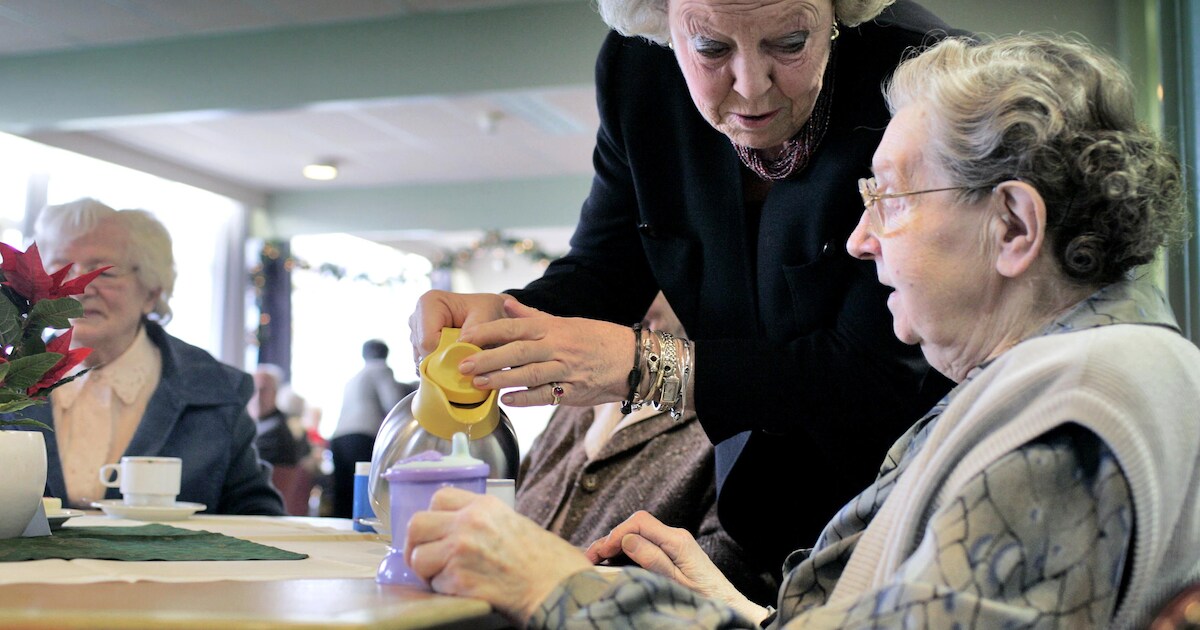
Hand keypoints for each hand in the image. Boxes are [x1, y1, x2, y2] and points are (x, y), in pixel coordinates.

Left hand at [405, 487, 592, 623]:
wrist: (559, 588)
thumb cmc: (546, 561)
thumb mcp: (514, 523)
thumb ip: (483, 521)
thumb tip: (456, 530)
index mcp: (484, 506)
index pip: (439, 498)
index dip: (433, 518)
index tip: (436, 533)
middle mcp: (468, 522)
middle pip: (417, 524)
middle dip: (416, 544)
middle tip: (425, 559)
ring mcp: (461, 550)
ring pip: (417, 557)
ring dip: (427, 571)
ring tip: (445, 578)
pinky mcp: (459, 579)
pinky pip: (433, 584)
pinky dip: (443, 590)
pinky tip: (464, 590)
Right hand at [408, 291, 508, 366]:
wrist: (491, 311)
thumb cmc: (489, 310)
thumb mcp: (487, 318)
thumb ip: (474, 335)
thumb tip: (460, 354)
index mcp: (429, 302)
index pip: (428, 341)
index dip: (446, 354)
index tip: (467, 357)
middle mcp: (417, 315)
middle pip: (423, 351)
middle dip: (445, 360)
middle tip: (468, 360)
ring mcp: (416, 330)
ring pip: (422, 359)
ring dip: (443, 364)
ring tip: (464, 357)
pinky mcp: (418, 343)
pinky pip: (424, 363)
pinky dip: (440, 366)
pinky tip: (456, 360)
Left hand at [456, 298, 634, 407]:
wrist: (632, 359)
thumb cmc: (595, 339)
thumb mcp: (565, 322)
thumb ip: (533, 317)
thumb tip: (506, 304)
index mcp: (553, 328)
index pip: (515, 327)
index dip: (489, 332)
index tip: (465, 337)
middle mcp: (559, 347)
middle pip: (519, 351)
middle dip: (489, 358)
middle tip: (463, 365)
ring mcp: (568, 370)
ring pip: (531, 374)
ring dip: (503, 379)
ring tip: (479, 383)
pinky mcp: (575, 392)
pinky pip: (548, 395)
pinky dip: (527, 398)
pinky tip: (507, 400)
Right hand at [585, 511, 768, 623]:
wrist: (727, 605)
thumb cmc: (704, 598)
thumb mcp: (676, 582)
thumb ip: (653, 559)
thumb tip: (627, 539)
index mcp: (677, 540)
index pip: (639, 522)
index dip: (615, 534)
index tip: (599, 553)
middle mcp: (676, 536)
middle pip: (636, 525)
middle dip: (611, 538)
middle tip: (590, 558)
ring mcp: (675, 542)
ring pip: (638, 533)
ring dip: (617, 543)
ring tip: (597, 560)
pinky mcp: (673, 550)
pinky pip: (646, 542)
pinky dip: (627, 549)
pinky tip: (616, 561)